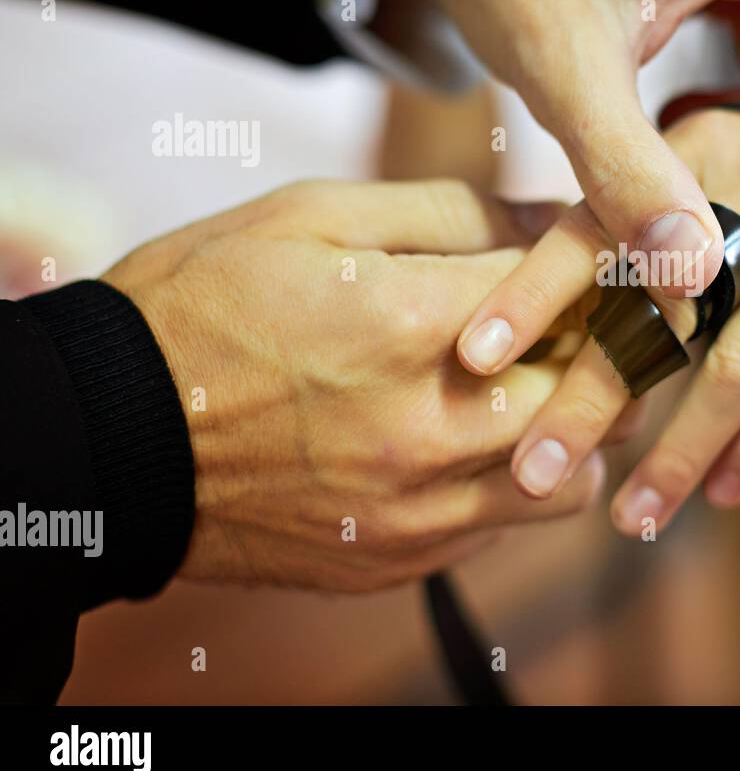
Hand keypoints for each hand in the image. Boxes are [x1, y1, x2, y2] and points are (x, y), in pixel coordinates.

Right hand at [103, 180, 605, 590]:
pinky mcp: (397, 559)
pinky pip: (504, 527)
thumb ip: (448, 211)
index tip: (584, 261)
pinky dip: (509, 482)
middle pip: (592, 395)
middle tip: (578, 322)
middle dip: (599, 350)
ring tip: (528, 390)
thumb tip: (546, 216)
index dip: (587, 269)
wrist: (109, 437)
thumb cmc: (203, 306)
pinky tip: (470, 443)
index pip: (566, 293)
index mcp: (406, 324)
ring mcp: (415, 509)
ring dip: (569, 430)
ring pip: (569, 479)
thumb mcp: (312, 216)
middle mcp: (426, 429)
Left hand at [456, 109, 739, 534]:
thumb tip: (526, 327)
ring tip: (632, 517)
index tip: (474, 361)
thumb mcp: (692, 175)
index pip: (593, 230)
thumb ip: (626, 231)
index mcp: (685, 153)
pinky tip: (719, 493)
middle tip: (534, 473)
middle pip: (657, 312)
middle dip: (590, 403)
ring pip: (734, 369)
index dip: (529, 296)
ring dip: (679, 456)